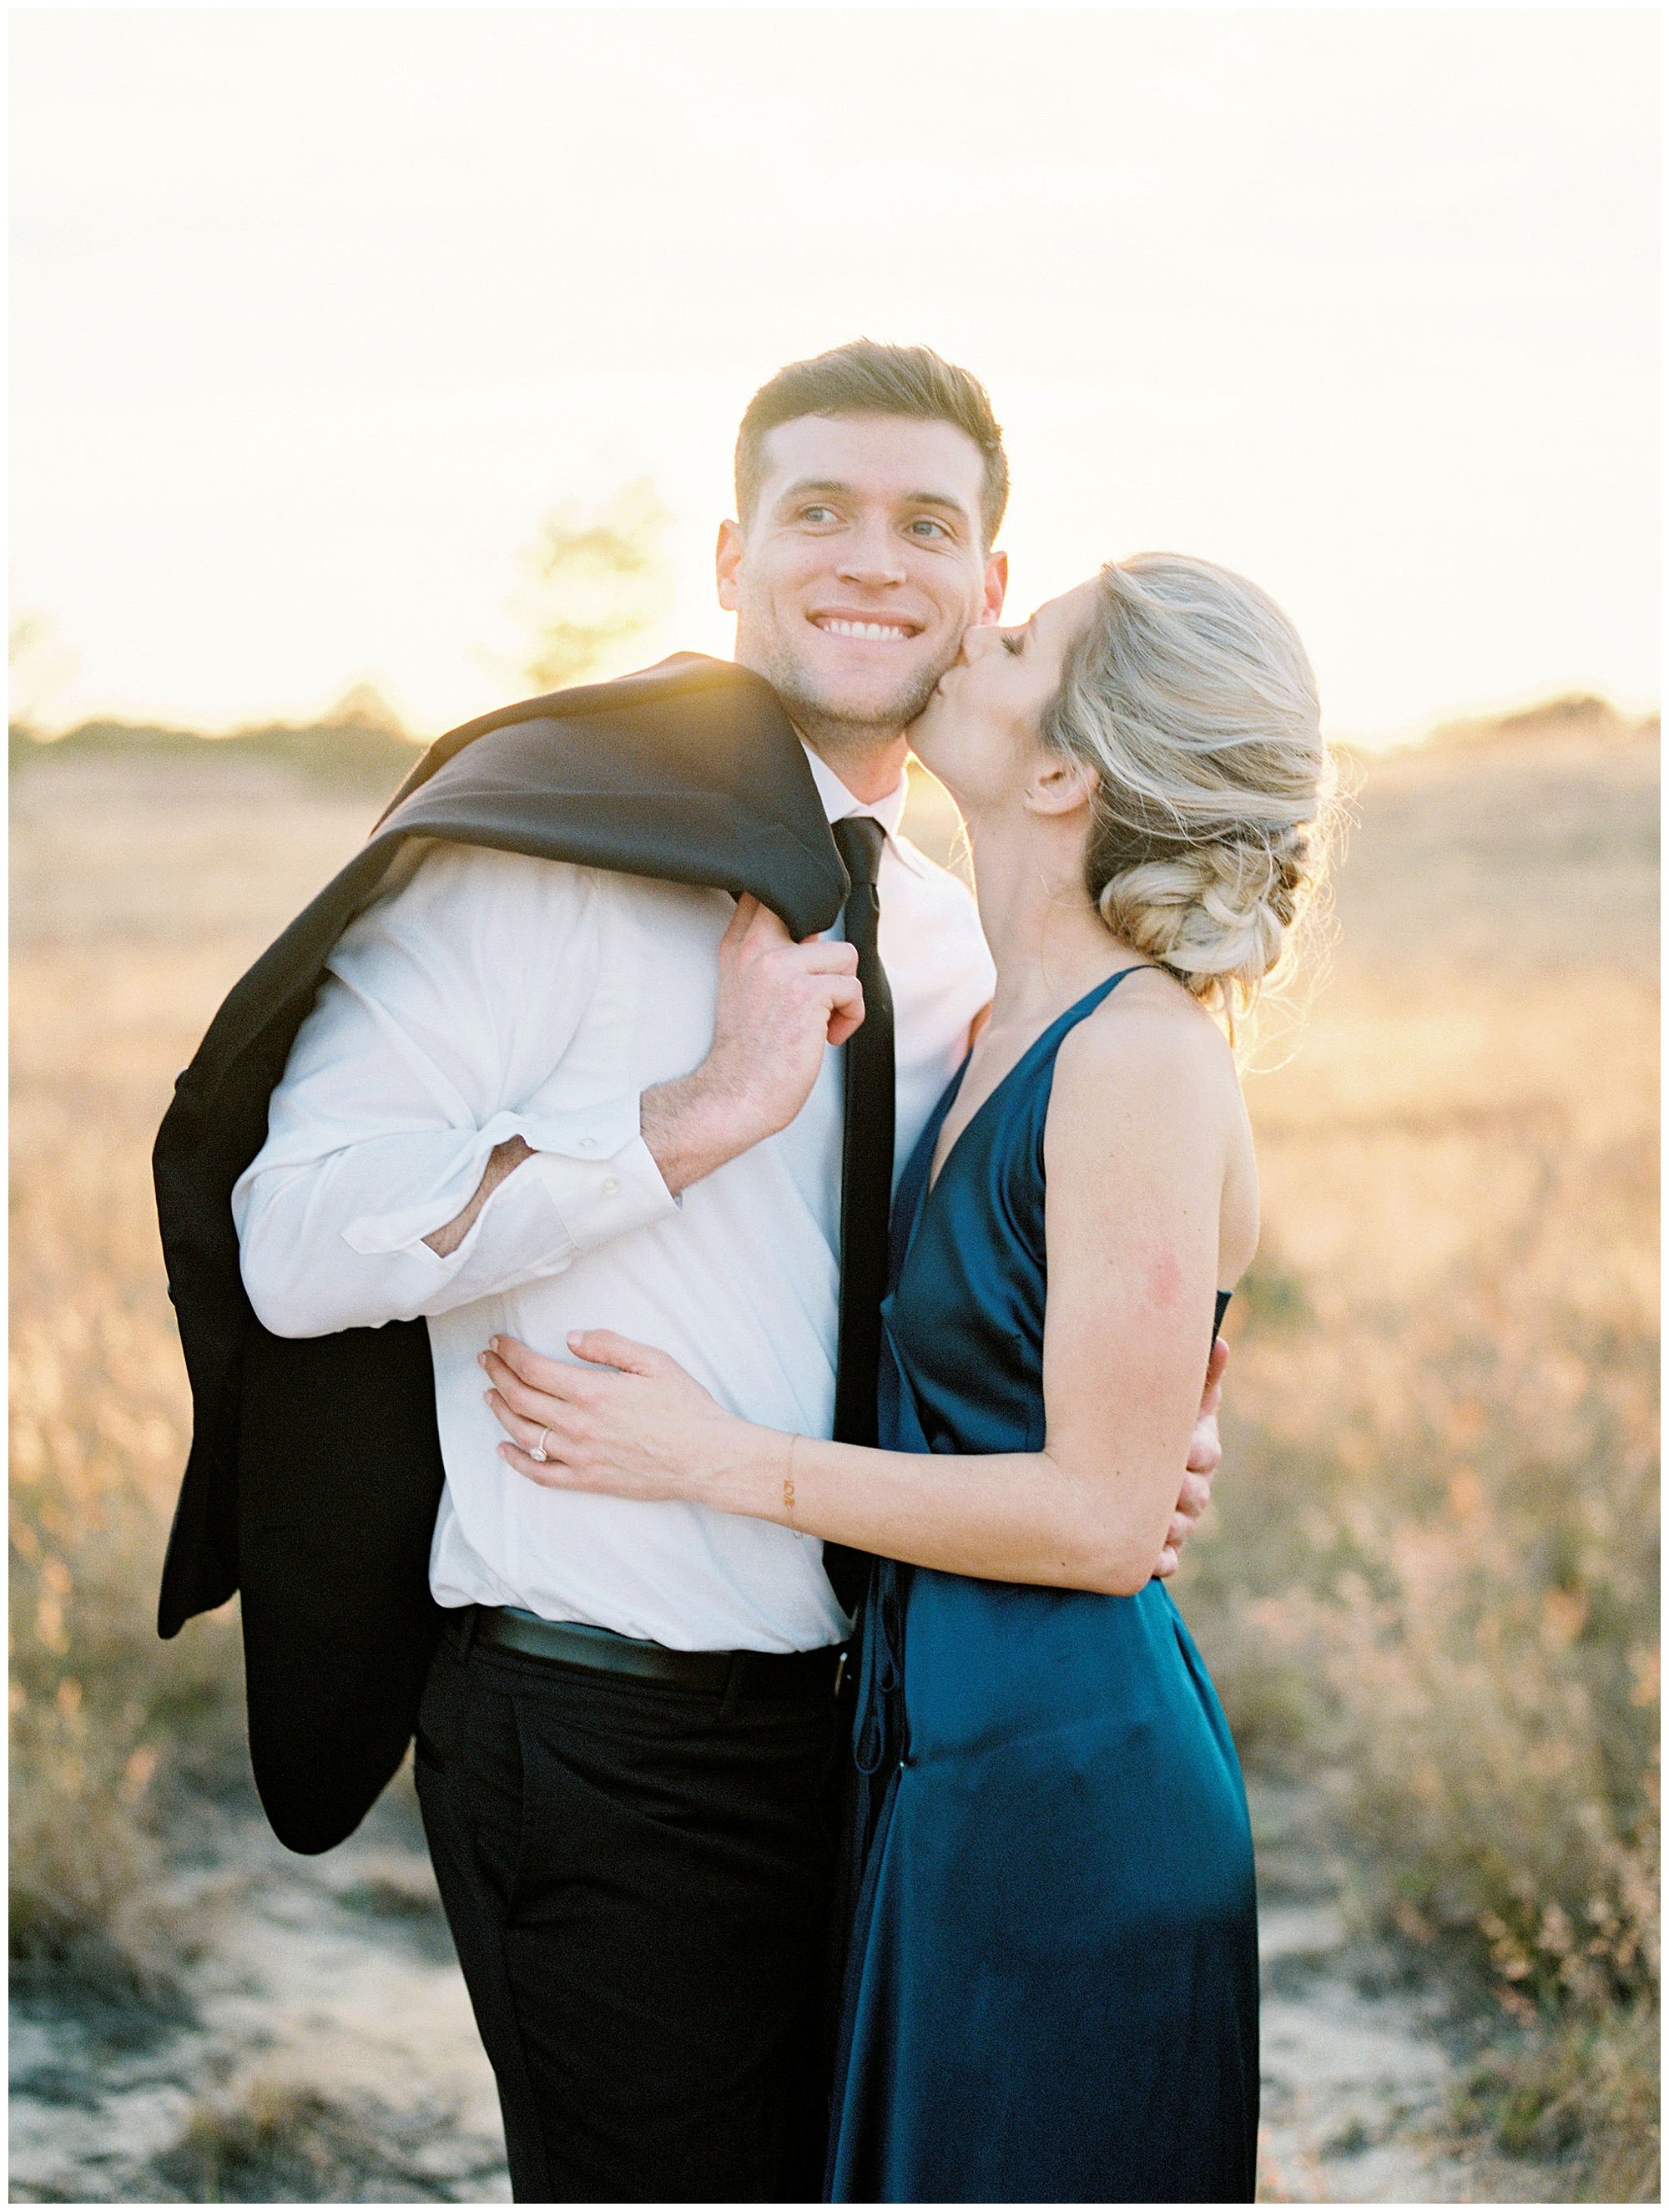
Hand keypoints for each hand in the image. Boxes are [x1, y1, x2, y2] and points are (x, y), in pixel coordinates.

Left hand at [479, 1331, 757, 1504]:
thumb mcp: (653, 1361)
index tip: (498, 1342)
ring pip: (524, 1433)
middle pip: (520, 1398)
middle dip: (497, 1375)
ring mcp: (580, 1456)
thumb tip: (569, 1338)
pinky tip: (504, 1448)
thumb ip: (608, 1345)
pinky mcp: (588, 1480)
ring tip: (490, 1394)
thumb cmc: (685, 1408)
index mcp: (591, 1391)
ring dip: (500, 1411)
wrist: (706, 1458)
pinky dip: (516, 1461)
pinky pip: (541, 1474)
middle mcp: (578, 1425)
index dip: (509, 1353)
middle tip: (486, 1360)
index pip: (532, 1369)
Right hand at [639, 896, 863, 1192]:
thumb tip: (813, 936)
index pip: (766, 895)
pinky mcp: (805, 993)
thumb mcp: (744, 990)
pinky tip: (826, 1037)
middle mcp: (757, 951)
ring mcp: (780, 968)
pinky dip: (850, 1018)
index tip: (804, 936)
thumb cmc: (748, 1054)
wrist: (737, 1094)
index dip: (797, 908)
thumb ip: (772, 956)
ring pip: (845, 956)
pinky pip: (853, 989)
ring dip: (843, 992)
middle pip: (814, 912)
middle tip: (819, 992)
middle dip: (827, 954)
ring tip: (821, 1020)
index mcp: (739, 948)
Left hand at [1153, 1336, 1228, 1578]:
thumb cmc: (1144, 1416)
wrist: (1112, 1457)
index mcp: (1198, 1450)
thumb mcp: (1169, 1392)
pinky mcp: (1159, 1553)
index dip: (1196, 1451)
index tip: (1183, 1448)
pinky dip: (1158, 1560)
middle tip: (1160, 1486)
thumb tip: (1218, 1341)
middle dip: (1179, 1492)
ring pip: (1179, 1530)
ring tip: (1139, 1520)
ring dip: (1165, 1527)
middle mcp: (1193, 1489)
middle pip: (1195, 1496)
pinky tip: (1146, 1557)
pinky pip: (1165, 1563)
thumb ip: (1194, 1371)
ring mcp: (1178, 1522)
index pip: (1206, 1453)